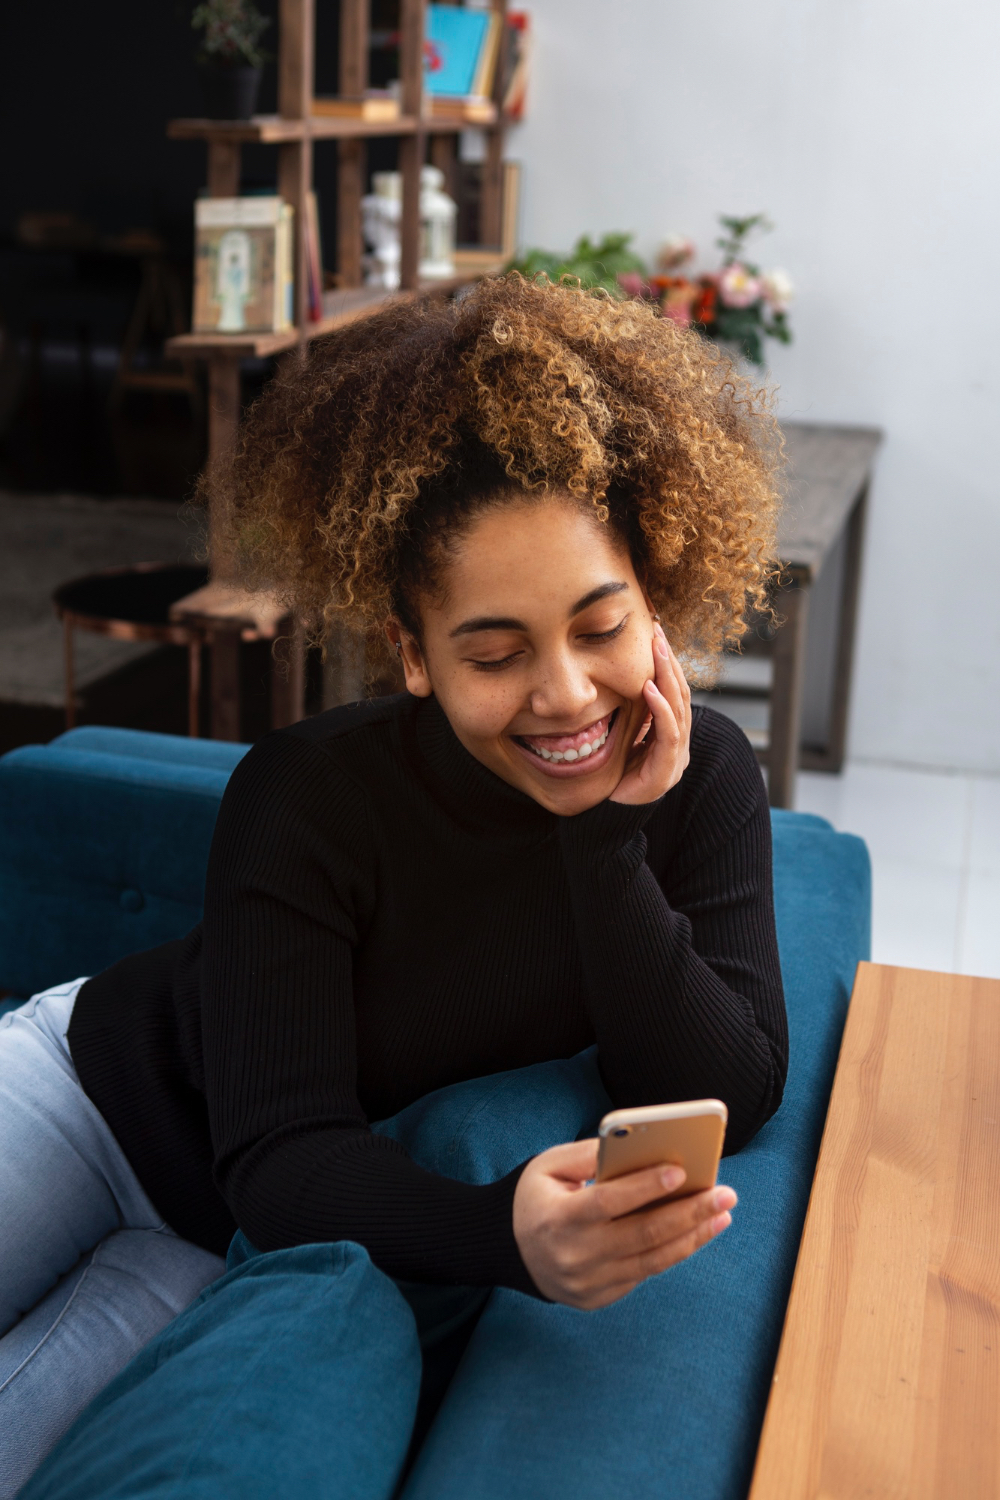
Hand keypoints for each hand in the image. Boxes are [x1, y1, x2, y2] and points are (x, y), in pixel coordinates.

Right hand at [512, 1138, 735, 1308]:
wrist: (507, 1248)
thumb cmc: (535, 1196)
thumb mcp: (549, 1165)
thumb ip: (589, 1155)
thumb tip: (639, 1148)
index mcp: (558, 1218)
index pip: (608, 1202)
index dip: (645, 1187)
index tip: (681, 1171)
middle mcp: (575, 1256)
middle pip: (642, 1235)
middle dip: (689, 1212)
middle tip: (725, 1194)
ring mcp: (588, 1283)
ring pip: (652, 1260)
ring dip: (693, 1237)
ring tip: (721, 1214)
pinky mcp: (598, 1298)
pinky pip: (643, 1274)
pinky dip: (672, 1252)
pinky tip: (695, 1232)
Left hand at [610, 622, 691, 805]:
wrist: (608, 819)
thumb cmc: (614, 777)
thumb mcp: (624, 737)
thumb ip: (632, 714)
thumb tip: (625, 680)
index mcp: (671, 735)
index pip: (674, 691)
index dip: (667, 662)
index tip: (654, 634)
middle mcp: (679, 744)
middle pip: (680, 694)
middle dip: (669, 660)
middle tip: (657, 631)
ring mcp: (676, 758)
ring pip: (679, 709)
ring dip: (667, 676)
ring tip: (657, 650)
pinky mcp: (665, 771)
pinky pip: (668, 734)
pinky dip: (660, 709)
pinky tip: (650, 689)